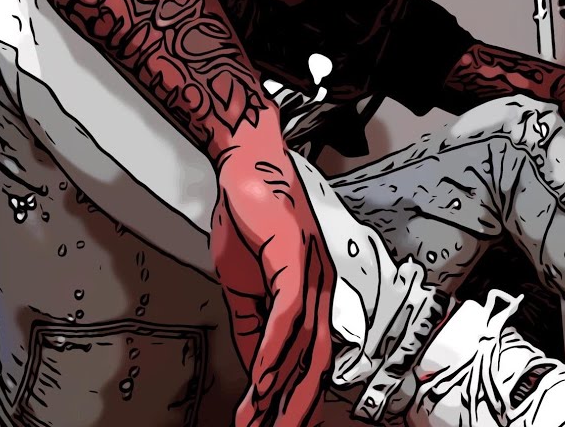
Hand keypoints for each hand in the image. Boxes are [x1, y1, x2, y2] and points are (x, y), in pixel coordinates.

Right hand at [210, 146, 335, 426]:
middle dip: (294, 407)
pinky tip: (263, 374)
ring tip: (261, 418)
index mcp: (311, 296)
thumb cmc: (249, 215)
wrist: (245, 165)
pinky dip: (274, 349)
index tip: (282, 425)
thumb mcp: (244, 284)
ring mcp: (311, 274)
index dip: (298, 397)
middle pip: (314, 362)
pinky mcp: (295, 258)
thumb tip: (255, 366)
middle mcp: (319, 289)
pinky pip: (286, 314)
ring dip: (279, 388)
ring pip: (301, 345)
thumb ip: (252, 326)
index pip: (309, 359)